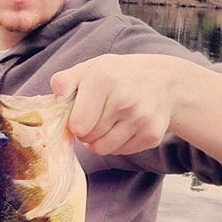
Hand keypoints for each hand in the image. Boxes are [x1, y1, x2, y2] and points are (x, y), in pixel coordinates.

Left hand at [50, 54, 180, 155]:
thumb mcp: (90, 68)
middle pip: (88, 138)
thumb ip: (65, 81)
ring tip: (109, 122)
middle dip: (87, 131)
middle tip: (97, 116)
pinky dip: (117, 143)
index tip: (81, 113)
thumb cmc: (117, 76)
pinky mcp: (152, 135)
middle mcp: (125, 99)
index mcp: (104, 79)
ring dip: (100, 140)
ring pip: (103, 149)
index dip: (74, 122)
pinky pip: (120, 152)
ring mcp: (141, 118)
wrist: (163, 81)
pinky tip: (125, 125)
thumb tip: (57, 97)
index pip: (78, 125)